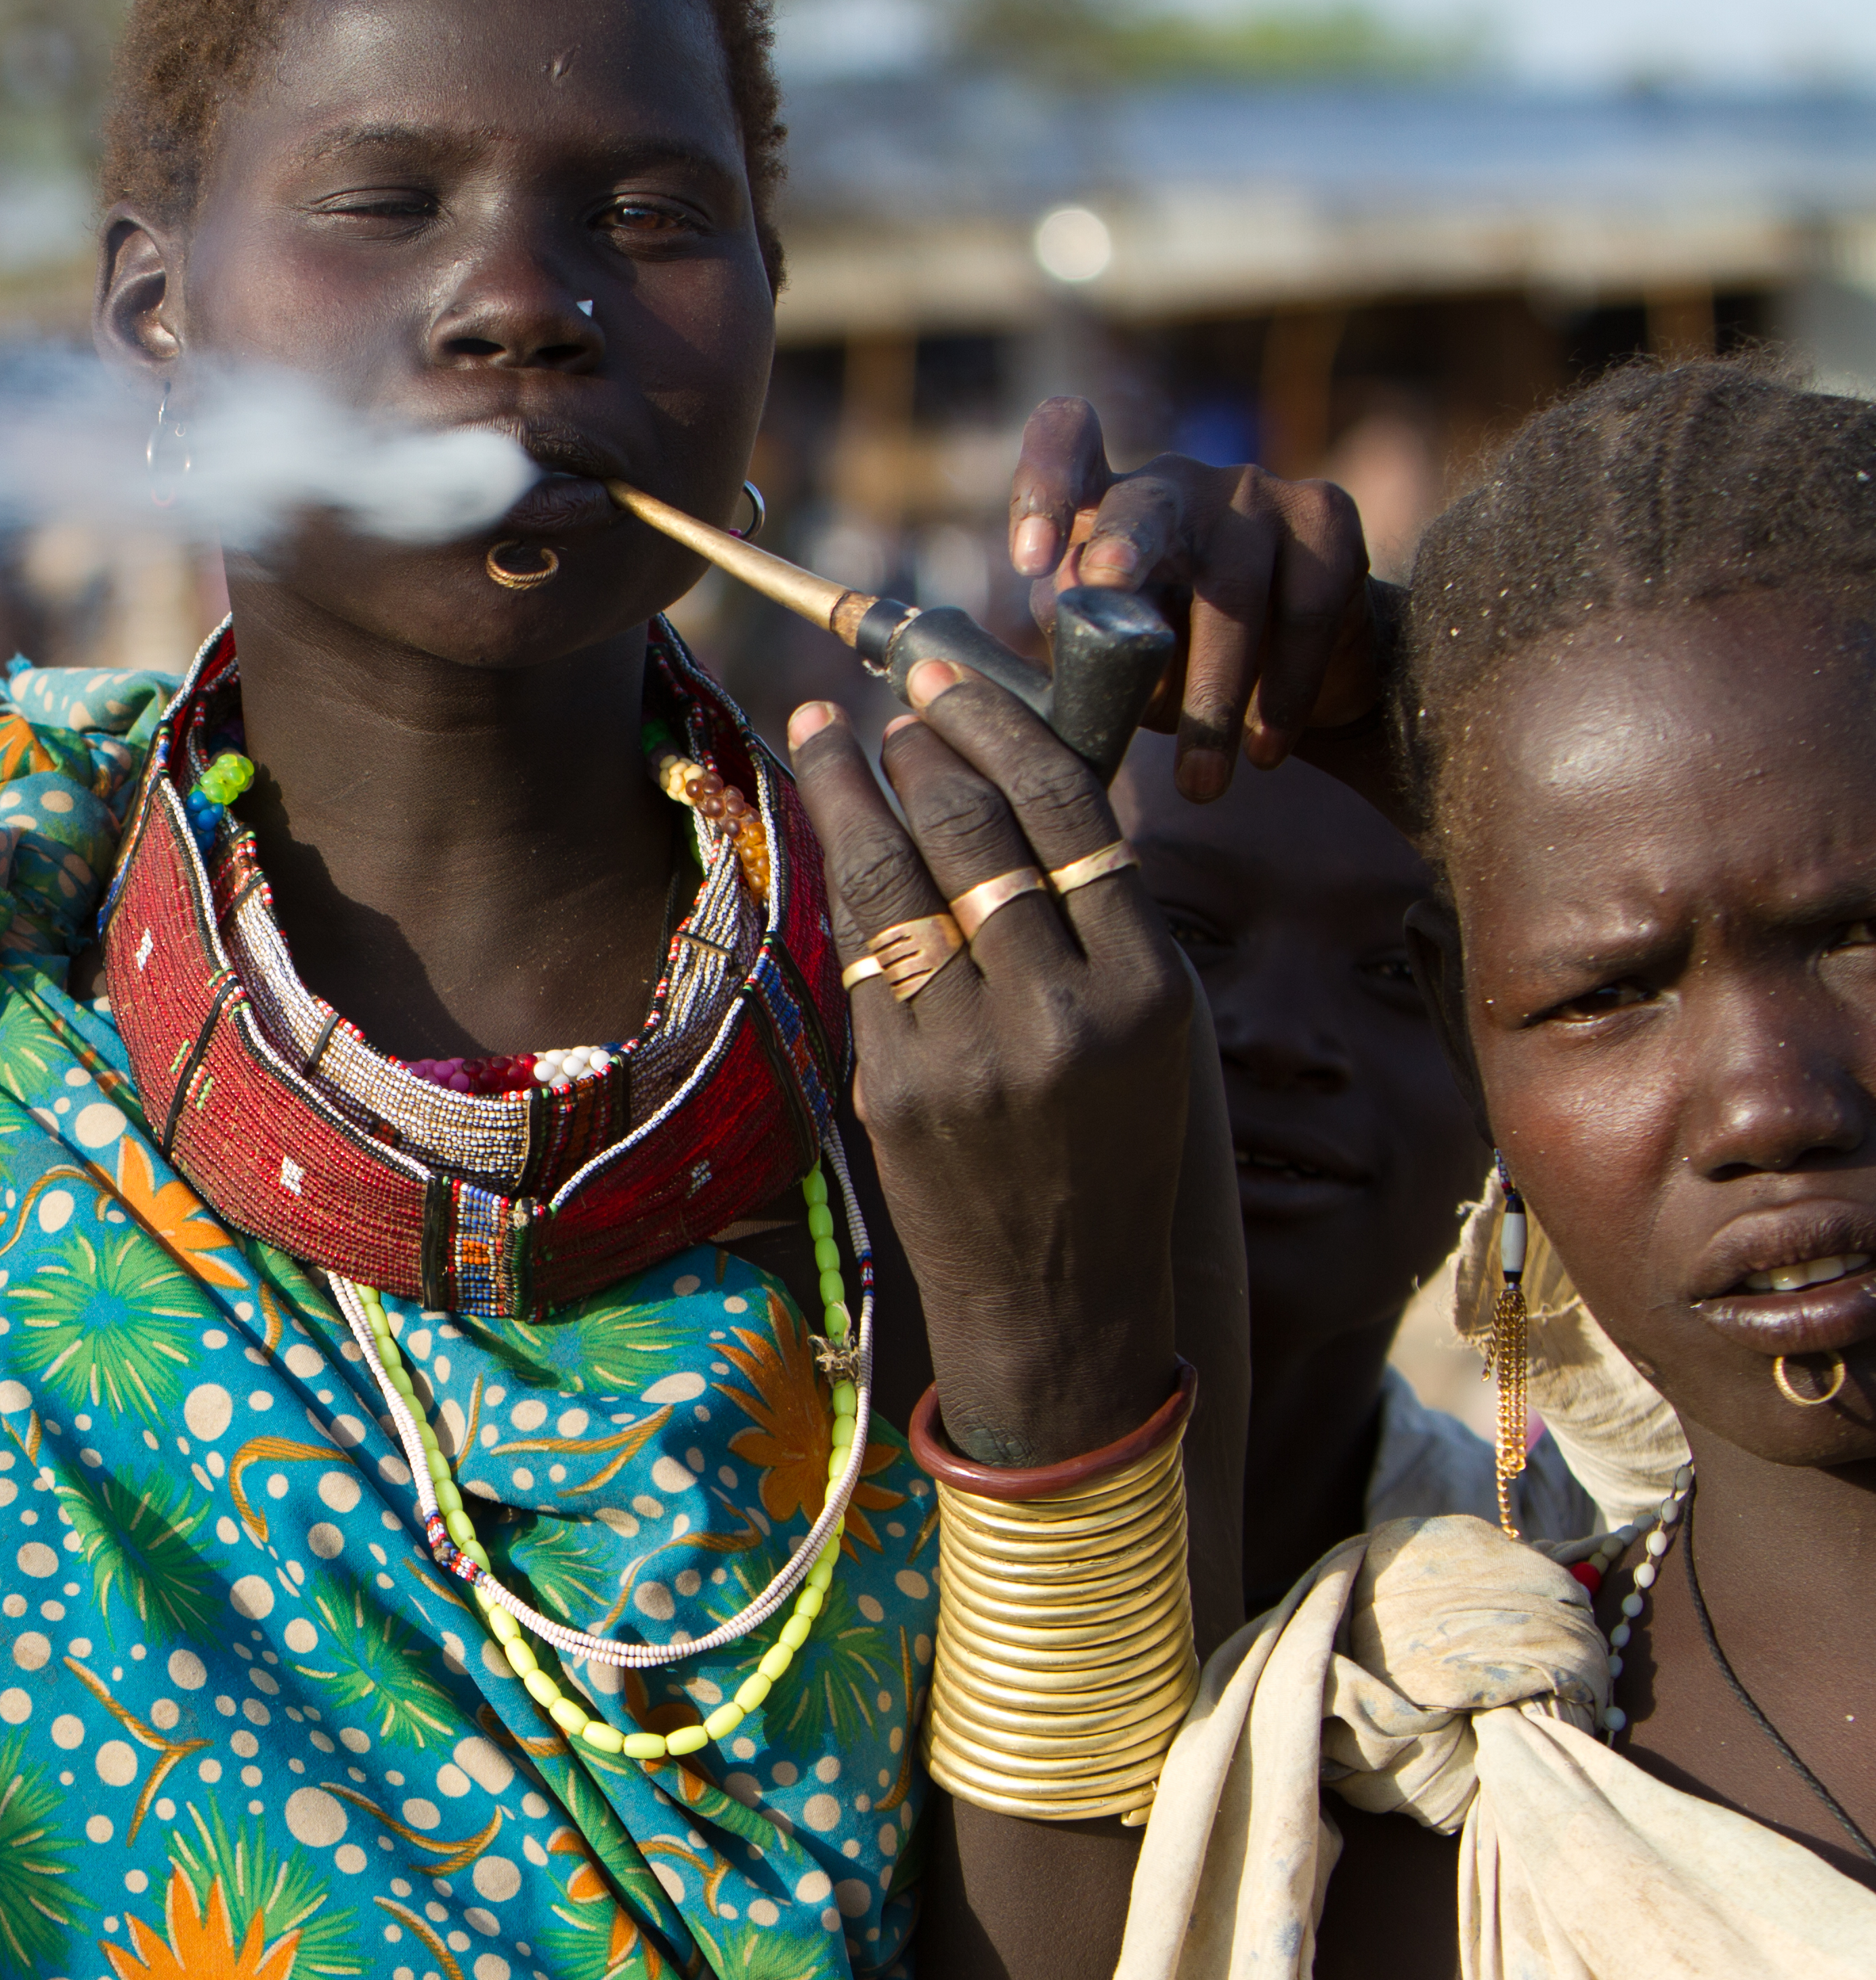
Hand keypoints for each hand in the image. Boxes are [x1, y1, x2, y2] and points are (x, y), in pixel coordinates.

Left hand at [785, 662, 1195, 1466]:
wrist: (1063, 1302)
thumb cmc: (1114, 1146)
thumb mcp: (1151, 1029)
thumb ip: (1099, 914)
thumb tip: (1014, 771)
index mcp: (1148, 991)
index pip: (1068, 813)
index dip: (1000, 724)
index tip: (951, 677)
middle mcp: (1060, 1016)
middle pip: (974, 829)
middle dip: (921, 744)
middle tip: (893, 699)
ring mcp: (968, 1055)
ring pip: (894, 877)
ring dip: (852, 786)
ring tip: (831, 729)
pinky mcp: (893, 1089)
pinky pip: (861, 955)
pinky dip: (841, 879)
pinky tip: (827, 833)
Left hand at [1004, 396, 1377, 798]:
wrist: (1299, 678)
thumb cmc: (1170, 667)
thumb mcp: (1107, 664)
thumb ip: (1071, 650)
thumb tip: (1015, 658)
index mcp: (1102, 503)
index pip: (1067, 442)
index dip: (1044, 484)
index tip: (1028, 559)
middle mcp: (1174, 484)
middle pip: (1144, 507)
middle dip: (1124, 548)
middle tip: (1108, 589)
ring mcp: (1255, 490)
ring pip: (1233, 592)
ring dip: (1213, 698)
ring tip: (1200, 782)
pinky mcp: (1327, 516)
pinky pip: (1308, 610)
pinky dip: (1286, 692)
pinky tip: (1265, 751)